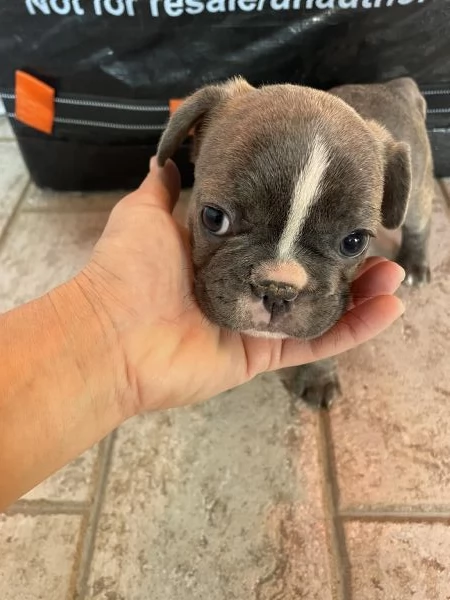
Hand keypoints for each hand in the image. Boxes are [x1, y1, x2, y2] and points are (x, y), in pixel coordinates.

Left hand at [77, 158, 404, 415]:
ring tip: (394, 272)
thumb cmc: (128, 269)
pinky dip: (355, 328)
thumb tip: (168, 158)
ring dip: (360, 292)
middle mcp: (243, 288)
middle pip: (303, 273)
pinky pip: (316, 342)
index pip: (275, 236)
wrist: (113, 332)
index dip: (305, 221)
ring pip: (319, 308)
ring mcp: (255, 324)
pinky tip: (391, 307)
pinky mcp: (263, 356)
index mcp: (222, 255)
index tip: (337, 201)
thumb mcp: (145, 213)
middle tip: (373, 238)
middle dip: (341, 258)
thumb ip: (164, 188)